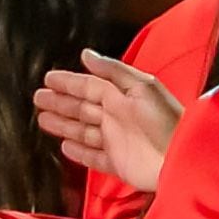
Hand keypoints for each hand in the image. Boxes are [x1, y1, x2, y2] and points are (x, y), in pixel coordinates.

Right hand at [34, 48, 182, 195]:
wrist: (181, 158)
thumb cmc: (165, 120)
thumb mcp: (140, 87)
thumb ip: (112, 71)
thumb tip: (86, 54)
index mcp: (122, 97)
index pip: (88, 86)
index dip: (68, 83)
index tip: (48, 79)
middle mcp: (117, 117)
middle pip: (82, 108)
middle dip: (60, 102)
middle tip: (38, 98)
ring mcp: (116, 141)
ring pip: (83, 131)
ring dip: (63, 125)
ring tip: (43, 119)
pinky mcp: (118, 164)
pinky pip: (93, 157)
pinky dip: (79, 152)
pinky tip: (64, 146)